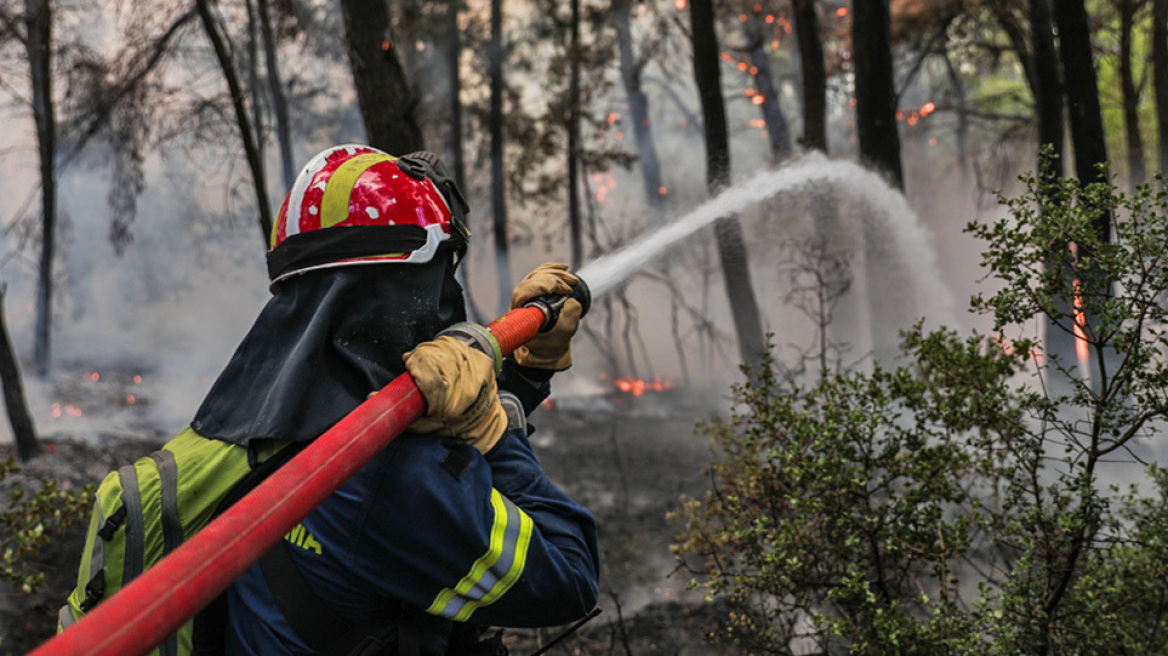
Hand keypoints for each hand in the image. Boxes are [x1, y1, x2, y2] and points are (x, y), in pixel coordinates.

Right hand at [402, 336, 506, 453]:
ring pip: (446, 344)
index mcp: (449, 398)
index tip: (408, 364)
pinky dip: (448, 348)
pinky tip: (445, 359)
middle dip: (421, 355)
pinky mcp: (483, 361)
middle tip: (417, 365)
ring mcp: (476, 368)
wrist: (484, 426)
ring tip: (430, 362)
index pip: (426, 365)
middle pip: (434, 352)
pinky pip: (459, 344)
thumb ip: (398, 412)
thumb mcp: (424, 426)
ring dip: (434, 350)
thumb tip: (372, 397)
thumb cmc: (453, 429)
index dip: (413, 362)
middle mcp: (465, 380)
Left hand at [510, 263, 581, 370]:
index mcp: (519, 315)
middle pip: (531, 281)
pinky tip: (564, 269)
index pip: (524, 291)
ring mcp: (526, 297)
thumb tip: (572, 300)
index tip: (563, 289)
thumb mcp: (562, 335)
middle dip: (553, 279)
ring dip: (554, 273)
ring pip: (535, 276)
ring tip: (571, 279)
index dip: (543, 285)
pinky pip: (539, 276)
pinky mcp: (534, 294)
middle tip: (570, 284)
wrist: (548, 352)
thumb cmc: (550, 347)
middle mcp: (519, 303)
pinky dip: (551, 270)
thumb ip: (569, 319)